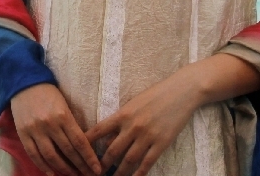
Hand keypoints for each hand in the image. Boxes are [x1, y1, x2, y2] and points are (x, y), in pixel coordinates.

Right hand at [10, 83, 100, 175]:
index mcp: (63, 115)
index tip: (97, 169)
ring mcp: (35, 130)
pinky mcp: (23, 133)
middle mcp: (49, 124)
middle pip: (68, 151)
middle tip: (88, 175)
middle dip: (80, 166)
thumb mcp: (64, 105)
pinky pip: (34, 154)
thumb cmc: (49, 93)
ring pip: (51, 156)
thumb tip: (82, 146)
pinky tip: (51, 173)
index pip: (79, 141)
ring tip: (73, 175)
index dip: (89, 158)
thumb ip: (71, 124)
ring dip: (63, 169)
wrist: (24, 82)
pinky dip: (43, 166)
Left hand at [85, 69, 202, 175]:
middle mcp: (133, 126)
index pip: (99, 130)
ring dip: (118, 173)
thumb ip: (121, 119)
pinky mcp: (161, 143)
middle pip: (112, 150)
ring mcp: (147, 136)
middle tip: (94, 173)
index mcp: (123, 113)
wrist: (181, 91)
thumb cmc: (156, 94)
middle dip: (102, 164)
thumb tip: (107, 138)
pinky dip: (139, 174)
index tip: (78, 152)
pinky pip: (147, 163)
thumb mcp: (134, 103)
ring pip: (128, 160)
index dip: (87, 143)